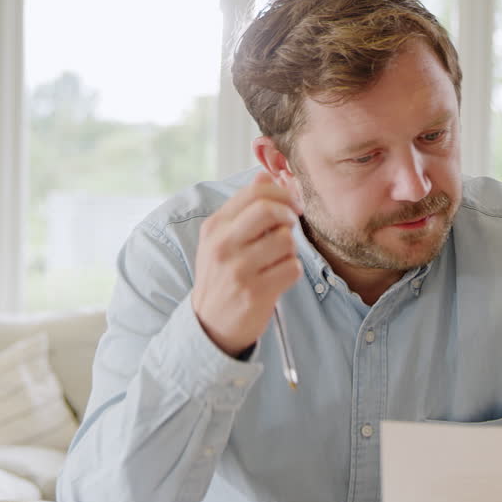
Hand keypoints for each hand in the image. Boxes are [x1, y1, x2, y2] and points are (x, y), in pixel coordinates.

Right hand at [192, 171, 302, 355]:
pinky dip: (292, 272)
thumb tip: (265, 176)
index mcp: (215, 227)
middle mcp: (223, 245)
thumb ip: (243, 208)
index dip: (282, 193)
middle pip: (270, 210)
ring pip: (286, 240)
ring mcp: (239, 270)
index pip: (255, 192)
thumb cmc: (222, 276)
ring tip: (277, 259)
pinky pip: (292, 268)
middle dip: (289, 214)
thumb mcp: (221, 239)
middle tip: (291, 225)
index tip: (292, 204)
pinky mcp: (256, 293)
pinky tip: (278, 278)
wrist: (209, 325)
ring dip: (290, 250)